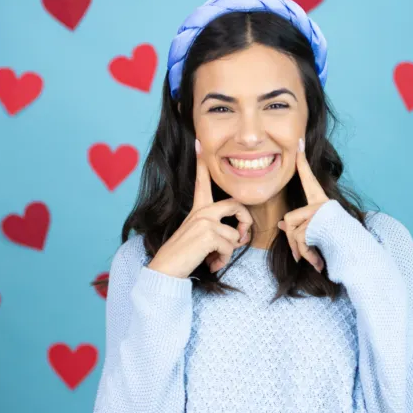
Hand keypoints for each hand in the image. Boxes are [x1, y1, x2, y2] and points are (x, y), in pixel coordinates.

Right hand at [147, 139, 253, 278]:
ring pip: (236, 235)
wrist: (166, 269)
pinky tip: (211, 264)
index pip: (202, 182)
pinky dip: (223, 260)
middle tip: (242, 238)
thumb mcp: (200, 237)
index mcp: (198, 209)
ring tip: (215, 258)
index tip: (199, 143)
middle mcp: (202, 211)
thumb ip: (218, 231)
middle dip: (246, 223)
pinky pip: (230, 247)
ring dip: (229, 252)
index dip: (202, 163)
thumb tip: (239, 238)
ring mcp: (204, 220)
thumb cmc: (184, 255)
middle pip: (236, 205)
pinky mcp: (208, 233)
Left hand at [276, 138, 328, 272]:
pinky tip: (318, 263)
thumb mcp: (315, 235)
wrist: (357, 255)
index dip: (302, 161)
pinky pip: (301, 237)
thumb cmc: (337, 245)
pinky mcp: (321, 220)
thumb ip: (299, 228)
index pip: (308, 178)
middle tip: (299, 256)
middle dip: (292, 242)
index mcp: (321, 202)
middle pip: (290, 219)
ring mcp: (322, 211)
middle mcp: (322, 203)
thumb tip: (282, 225)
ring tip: (314, 261)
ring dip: (300, 251)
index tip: (298, 142)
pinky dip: (306, 254)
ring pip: (294, 231)